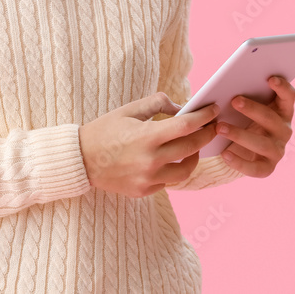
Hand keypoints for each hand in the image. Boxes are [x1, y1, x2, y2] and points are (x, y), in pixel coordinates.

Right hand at [78, 92, 221, 197]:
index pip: (186, 126)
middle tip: (213, 126)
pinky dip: (174, 169)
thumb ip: (157, 104)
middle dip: (207, 134)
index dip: (204, 116)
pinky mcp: (144, 191)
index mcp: (146, 136)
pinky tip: (172, 159)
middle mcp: (150, 160)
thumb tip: (182, 108)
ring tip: (193, 146)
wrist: (80, 160)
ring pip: (186, 170)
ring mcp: (148, 179)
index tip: (214, 109)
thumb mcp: (129, 110)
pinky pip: (169, 181)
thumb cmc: (104, 130)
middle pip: (192, 147)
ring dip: (194, 156)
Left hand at [216, 75, 294, 177]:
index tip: (270, 78)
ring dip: (240, 134)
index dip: (282, 87)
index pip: (288, 97)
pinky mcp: (268, 167)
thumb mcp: (243, 108)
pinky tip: (224, 154)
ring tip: (220, 127)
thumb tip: (223, 88)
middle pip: (271, 119)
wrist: (239, 149)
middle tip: (233, 100)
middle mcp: (284, 130)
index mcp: (282, 110)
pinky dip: (239, 162)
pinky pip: (256, 168)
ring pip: (262, 143)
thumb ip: (240, 97)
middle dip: (252, 109)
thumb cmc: (241, 119)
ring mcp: (278, 149)